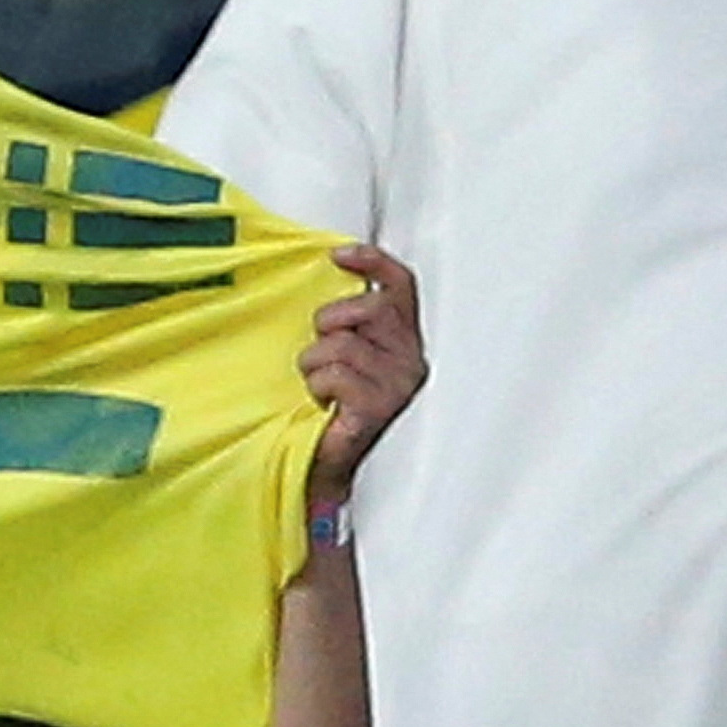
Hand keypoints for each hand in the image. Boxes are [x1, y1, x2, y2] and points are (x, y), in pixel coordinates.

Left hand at [299, 242, 425, 505]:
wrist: (329, 470)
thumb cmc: (332, 410)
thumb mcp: (340, 356)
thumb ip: (346, 323)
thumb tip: (329, 275)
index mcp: (405, 343)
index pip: (401, 287)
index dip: (373, 264)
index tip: (339, 256)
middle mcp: (411, 361)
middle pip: (369, 309)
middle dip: (330, 324)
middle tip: (321, 353)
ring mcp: (398, 386)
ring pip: (342, 344)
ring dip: (314, 364)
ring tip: (320, 388)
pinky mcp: (378, 408)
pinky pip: (334, 374)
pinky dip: (316, 387)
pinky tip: (324, 405)